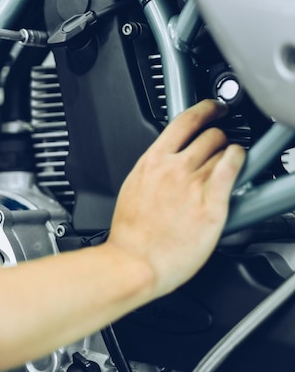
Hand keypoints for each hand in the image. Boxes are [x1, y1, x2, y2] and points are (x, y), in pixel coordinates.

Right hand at [106, 99, 245, 296]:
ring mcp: (193, 184)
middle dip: (218, 137)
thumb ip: (153, 172)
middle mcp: (173, 168)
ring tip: (227, 163)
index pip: (184, 121)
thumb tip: (165, 166)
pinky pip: (233, 168)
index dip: (205, 109)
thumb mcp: (133, 189)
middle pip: (209, 134)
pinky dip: (239, 159)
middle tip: (220, 145)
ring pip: (223, 151)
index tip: (213, 109)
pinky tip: (239, 161)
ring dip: (228, 153)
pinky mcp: (212, 203)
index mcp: (151, 162)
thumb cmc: (131, 235)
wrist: (135, 262)